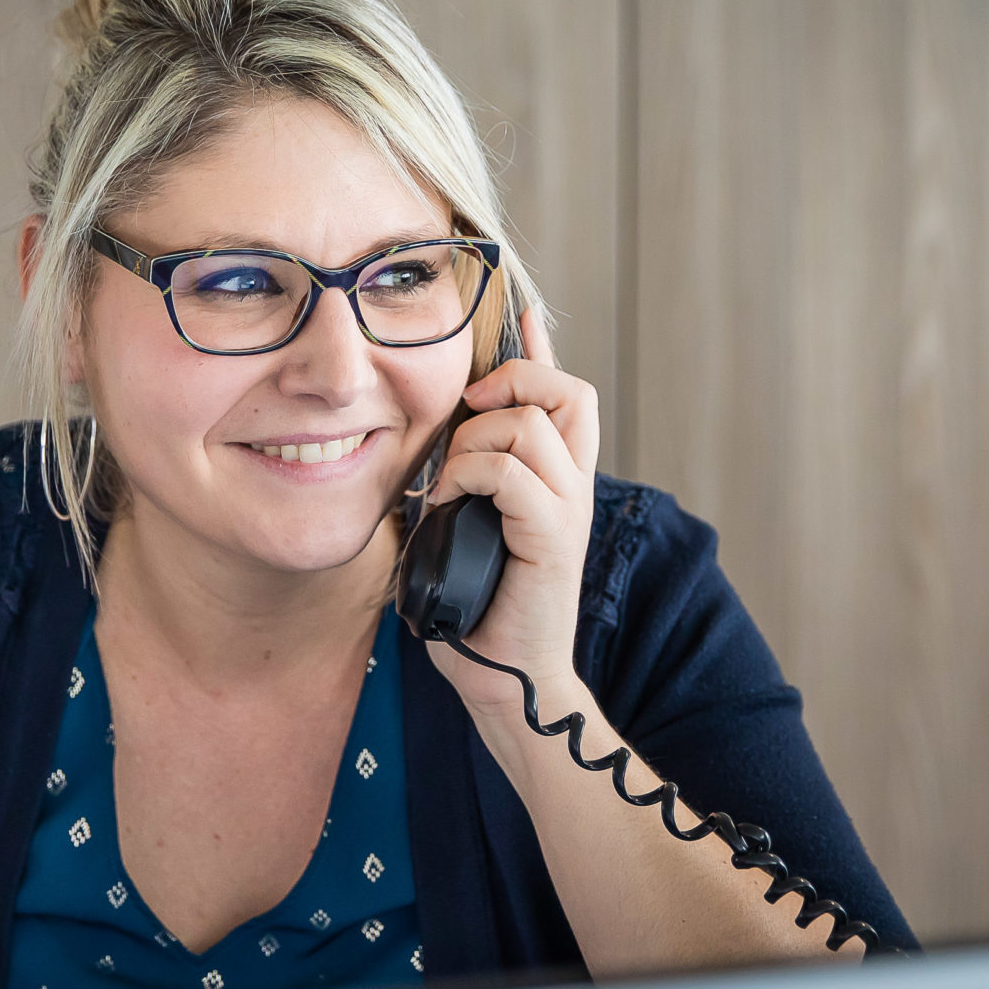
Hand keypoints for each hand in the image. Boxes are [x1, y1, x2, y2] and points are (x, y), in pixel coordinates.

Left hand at [420, 307, 601, 718]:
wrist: (505, 677)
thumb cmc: (480, 610)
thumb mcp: (460, 528)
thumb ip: (455, 485)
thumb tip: (417, 454)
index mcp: (554, 480)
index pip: (563, 394)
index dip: (541, 348)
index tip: (521, 311)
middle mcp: (572, 487)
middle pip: (569, 392)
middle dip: (515, 381)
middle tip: (470, 409)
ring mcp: (567, 511)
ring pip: (533, 425)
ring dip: (477, 440)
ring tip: (451, 481)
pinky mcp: (553, 538)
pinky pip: (513, 473)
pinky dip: (472, 475)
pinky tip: (450, 501)